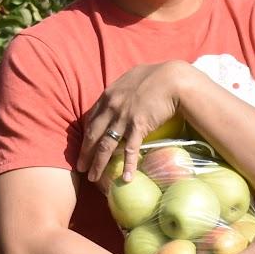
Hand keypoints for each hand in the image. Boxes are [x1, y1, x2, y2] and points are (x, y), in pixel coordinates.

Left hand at [79, 60, 193, 182]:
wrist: (173, 79)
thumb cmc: (157, 75)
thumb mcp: (132, 77)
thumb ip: (124, 88)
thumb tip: (124, 93)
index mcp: (108, 95)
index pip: (91, 119)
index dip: (86, 135)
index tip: (83, 147)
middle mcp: (111, 108)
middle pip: (93, 135)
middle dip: (85, 153)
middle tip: (81, 168)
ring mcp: (124, 118)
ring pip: (106, 145)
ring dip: (98, 163)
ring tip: (93, 178)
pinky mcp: (139, 126)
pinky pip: (131, 149)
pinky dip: (128, 165)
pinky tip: (126, 178)